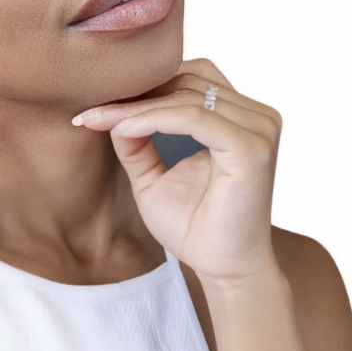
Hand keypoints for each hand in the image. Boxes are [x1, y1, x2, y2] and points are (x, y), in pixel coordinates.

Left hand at [71, 58, 281, 287]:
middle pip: (188, 80)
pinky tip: (121, 130)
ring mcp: (259, 128)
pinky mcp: (251, 146)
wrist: (223, 271)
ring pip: (186, 96)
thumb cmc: (196, 228)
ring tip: (98, 119)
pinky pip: (192, 117)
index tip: (94, 106)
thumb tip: (110, 112)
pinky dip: (152, 119)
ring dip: (137, 106)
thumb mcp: (154, 176)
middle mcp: (257, 116)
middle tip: (92, 110)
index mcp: (241, 118)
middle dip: (136, 93)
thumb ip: (137, 140)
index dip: (143, 87)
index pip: (190, 80)